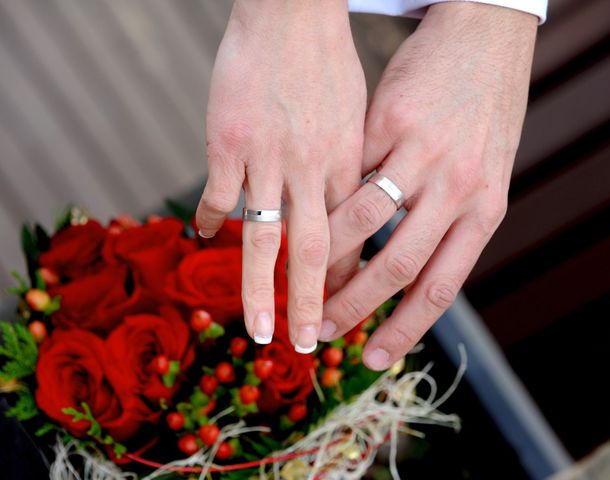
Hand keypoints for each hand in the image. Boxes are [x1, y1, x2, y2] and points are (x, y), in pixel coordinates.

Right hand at [195, 0, 365, 351]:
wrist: (292, 13)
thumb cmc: (326, 64)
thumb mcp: (355, 117)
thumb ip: (349, 167)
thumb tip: (351, 208)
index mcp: (344, 165)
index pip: (348, 237)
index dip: (344, 279)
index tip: (340, 310)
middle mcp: (309, 169)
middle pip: (311, 250)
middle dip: (310, 303)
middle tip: (307, 345)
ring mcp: (266, 158)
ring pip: (263, 237)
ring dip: (258, 288)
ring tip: (256, 328)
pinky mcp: (227, 142)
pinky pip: (218, 193)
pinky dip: (210, 217)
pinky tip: (203, 235)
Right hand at [320, 3, 537, 368]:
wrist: (485, 37)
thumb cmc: (481, 112)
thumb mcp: (484, 175)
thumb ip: (451, 222)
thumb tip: (411, 272)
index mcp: (483, 210)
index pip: (441, 286)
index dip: (404, 328)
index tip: (372, 357)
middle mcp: (458, 187)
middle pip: (399, 263)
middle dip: (355, 304)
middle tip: (322, 329)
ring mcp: (424, 152)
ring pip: (366, 217)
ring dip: (327, 252)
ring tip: (298, 276)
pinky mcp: (392, 120)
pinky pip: (351, 168)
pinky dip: (325, 192)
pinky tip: (302, 208)